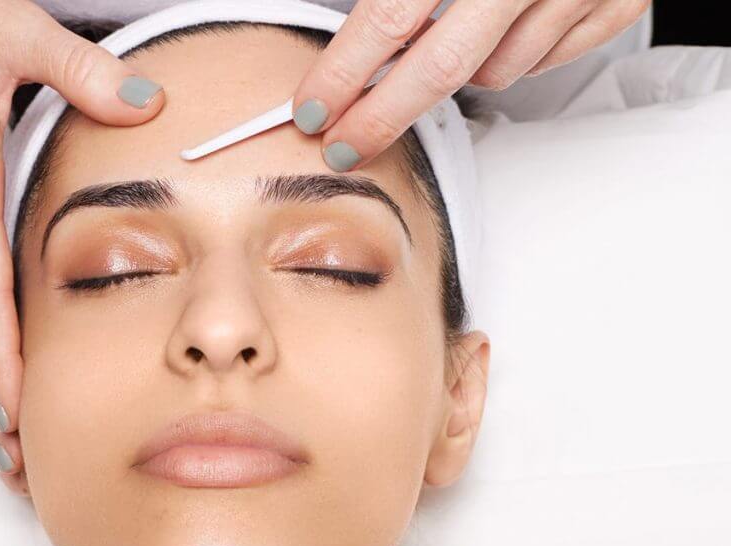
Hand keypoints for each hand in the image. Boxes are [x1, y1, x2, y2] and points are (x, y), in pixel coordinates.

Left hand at [291, 0, 649, 170]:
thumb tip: (346, 37)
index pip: (391, 17)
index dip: (345, 70)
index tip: (314, 108)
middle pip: (440, 68)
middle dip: (381, 116)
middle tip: (345, 146)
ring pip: (494, 71)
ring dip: (463, 66)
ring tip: (462, 29)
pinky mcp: (617, 4)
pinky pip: (543, 62)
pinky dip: (516, 52)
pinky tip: (511, 22)